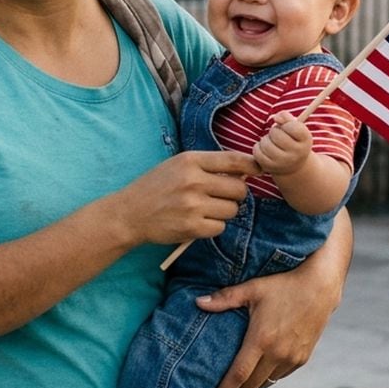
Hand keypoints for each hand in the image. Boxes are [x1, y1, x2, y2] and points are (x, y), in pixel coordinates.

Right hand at [113, 150, 257, 247]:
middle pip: (239, 189)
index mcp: (190, 160)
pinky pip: (220, 227)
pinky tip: (198, 222)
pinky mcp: (192, 227)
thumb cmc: (155, 187)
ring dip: (224, 212)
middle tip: (222, 197)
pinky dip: (213, 226)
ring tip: (205, 210)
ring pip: (232, 210)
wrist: (129, 213)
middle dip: (235, 195)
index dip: (252, 165)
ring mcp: (193, 205)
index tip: (259, 169)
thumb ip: (207, 165)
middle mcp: (193, 180)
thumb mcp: (177, 165)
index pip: (234, 160)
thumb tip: (243, 170)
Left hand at [196, 213, 351, 387]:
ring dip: (253, 383)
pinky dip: (269, 376)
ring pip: (267, 382)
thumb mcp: (252, 289)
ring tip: (241, 377)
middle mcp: (277, 354)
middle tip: (224, 386)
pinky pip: (281, 376)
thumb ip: (224, 298)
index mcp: (261, 340)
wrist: (320, 287)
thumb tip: (198, 302)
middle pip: (251, 384)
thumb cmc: (282, 285)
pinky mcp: (303, 358)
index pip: (238, 375)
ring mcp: (292, 358)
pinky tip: (262, 367)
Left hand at [252, 111, 312, 175]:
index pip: (294, 127)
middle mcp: (297, 153)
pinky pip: (257, 152)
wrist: (293, 166)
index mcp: (305, 140)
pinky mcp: (270, 167)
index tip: (286, 127)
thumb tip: (277, 118)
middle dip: (274, 131)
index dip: (286, 124)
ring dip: (265, 140)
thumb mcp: (295, 128)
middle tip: (278, 136)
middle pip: (276, 134)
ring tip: (271, 143)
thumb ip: (287, 117)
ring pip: (265, 143)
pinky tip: (265, 150)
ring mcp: (283, 162)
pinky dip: (258, 148)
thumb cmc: (292, 141)